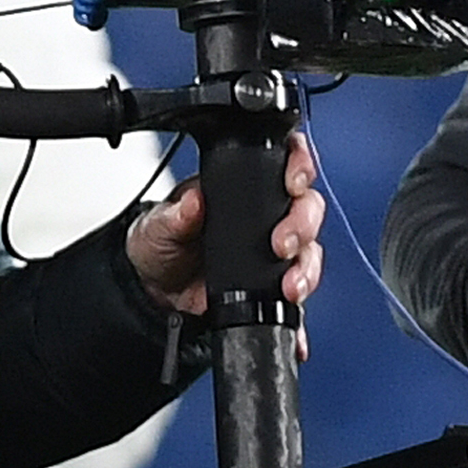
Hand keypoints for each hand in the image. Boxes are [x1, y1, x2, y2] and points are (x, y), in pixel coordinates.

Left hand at [127, 133, 327, 316]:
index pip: (283, 163)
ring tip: (290, 284)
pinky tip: (292, 305)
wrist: (156, 293)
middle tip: (282, 244)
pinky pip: (301, 287)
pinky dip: (301, 298)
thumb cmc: (162, 245)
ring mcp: (274, 250)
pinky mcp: (274, 283)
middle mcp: (265, 214)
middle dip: (303, 224)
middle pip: (307, 206)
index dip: (298, 166)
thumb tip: (193, 202)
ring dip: (306, 267)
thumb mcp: (159, 225)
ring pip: (310, 248)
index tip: (293, 183)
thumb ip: (176, 214)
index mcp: (240, 188)